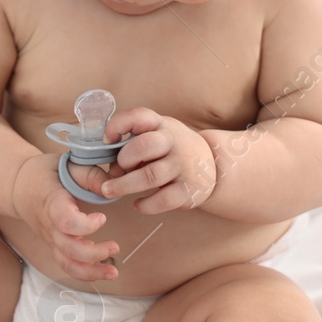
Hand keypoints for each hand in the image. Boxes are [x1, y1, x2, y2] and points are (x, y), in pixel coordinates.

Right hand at [10, 152, 120, 280]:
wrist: (20, 186)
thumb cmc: (46, 174)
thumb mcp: (68, 164)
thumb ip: (92, 175)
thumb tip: (113, 190)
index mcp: (52, 202)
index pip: (65, 221)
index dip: (84, 225)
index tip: (102, 217)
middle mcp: (50, 225)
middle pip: (68, 248)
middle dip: (93, 253)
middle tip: (115, 247)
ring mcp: (51, 239)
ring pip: (67, 263)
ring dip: (91, 272)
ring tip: (114, 272)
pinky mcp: (55, 246)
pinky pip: (67, 265)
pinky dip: (85, 273)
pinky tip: (103, 271)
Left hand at [96, 107, 217, 213]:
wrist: (213, 165)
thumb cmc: (172, 149)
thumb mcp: (157, 135)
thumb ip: (133, 144)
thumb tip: (110, 167)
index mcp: (161, 125)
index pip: (139, 116)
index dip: (118, 125)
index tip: (108, 139)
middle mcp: (173, 142)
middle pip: (144, 146)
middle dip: (123, 160)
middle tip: (116, 170)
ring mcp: (183, 166)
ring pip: (151, 176)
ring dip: (124, 185)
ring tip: (109, 190)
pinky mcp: (189, 190)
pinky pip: (163, 200)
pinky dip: (145, 205)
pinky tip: (137, 204)